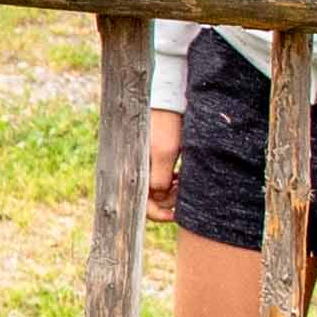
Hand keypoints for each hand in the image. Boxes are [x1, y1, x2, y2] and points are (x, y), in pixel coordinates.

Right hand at [144, 108, 182, 223]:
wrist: (167, 101)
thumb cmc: (164, 125)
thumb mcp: (164, 154)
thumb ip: (160, 180)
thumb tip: (159, 199)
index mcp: (133, 172)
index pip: (142, 207)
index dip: (159, 214)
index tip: (176, 214)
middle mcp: (135, 172)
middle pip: (152, 201)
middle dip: (169, 200)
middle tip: (184, 190)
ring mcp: (143, 167)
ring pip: (158, 192)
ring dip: (172, 191)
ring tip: (183, 181)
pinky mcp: (151, 161)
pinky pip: (160, 180)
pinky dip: (171, 182)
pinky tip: (179, 175)